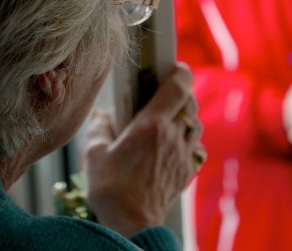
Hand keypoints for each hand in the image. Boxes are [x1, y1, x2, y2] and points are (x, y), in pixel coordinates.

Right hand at [82, 63, 204, 236]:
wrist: (131, 225)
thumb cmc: (111, 189)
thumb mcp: (95, 154)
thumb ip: (99, 128)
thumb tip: (101, 115)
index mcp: (151, 125)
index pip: (177, 88)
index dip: (180, 73)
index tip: (175, 67)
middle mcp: (172, 136)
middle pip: (190, 103)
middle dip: (182, 93)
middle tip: (167, 91)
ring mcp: (183, 154)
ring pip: (195, 124)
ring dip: (186, 115)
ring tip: (169, 117)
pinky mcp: (187, 171)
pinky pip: (196, 147)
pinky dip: (189, 139)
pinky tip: (175, 144)